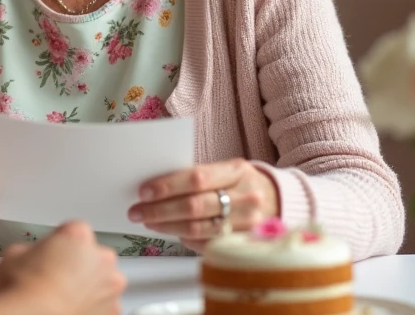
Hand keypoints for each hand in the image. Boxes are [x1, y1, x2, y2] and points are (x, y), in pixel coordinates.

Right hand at [0, 222, 124, 314]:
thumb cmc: (21, 290)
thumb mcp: (14, 254)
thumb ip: (33, 249)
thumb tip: (31, 257)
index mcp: (79, 235)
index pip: (72, 232)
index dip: (58, 245)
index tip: (49, 256)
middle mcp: (101, 258)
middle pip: (92, 255)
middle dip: (78, 264)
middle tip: (54, 278)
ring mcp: (109, 286)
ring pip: (102, 281)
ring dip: (88, 287)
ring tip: (61, 298)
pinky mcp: (112, 311)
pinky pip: (104, 306)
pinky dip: (92, 309)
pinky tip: (71, 310)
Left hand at [127, 159, 278, 251]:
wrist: (277, 202)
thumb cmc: (241, 184)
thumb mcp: (226, 170)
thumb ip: (198, 177)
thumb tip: (156, 187)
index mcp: (237, 170)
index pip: (197, 178)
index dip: (167, 186)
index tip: (144, 191)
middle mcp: (245, 197)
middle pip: (194, 206)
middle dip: (160, 209)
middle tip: (137, 211)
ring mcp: (247, 224)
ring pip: (198, 228)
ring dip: (167, 226)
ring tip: (149, 221)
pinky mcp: (243, 244)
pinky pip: (206, 244)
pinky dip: (185, 238)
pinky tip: (172, 232)